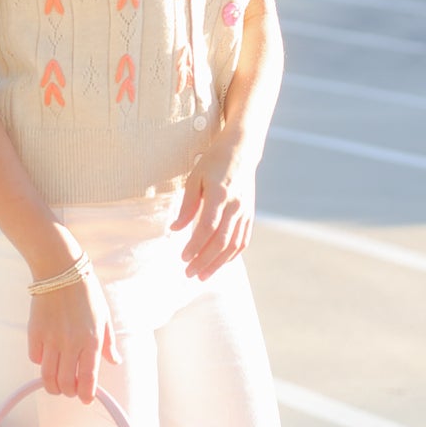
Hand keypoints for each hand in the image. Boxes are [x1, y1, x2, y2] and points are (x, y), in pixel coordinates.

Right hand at [28, 271, 120, 401]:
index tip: (85, 399)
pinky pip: (35, 358)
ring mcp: (51, 339)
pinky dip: (40, 362)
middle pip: (66, 383)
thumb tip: (114, 361)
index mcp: (91, 341)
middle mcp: (71, 344)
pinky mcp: (34, 333)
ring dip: (52, 385)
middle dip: (68, 392)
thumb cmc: (86, 292)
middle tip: (70, 389)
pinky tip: (46, 357)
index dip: (86, 395)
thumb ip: (108, 343)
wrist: (60, 271)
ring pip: (47, 377)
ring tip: (56, 383)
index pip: (89, 379)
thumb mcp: (104, 317)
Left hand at [171, 132, 256, 278]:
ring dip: (217, 263)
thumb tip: (175, 228)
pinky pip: (243, 241)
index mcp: (220, 195)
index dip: (194, 245)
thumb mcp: (195, 178)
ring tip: (202, 275)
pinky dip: (231, 255)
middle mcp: (235, 206)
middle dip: (204, 261)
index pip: (207, 227)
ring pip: (233, 245)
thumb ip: (187, 205)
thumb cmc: (214, 162)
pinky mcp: (250, 215)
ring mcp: (245, 212)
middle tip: (189, 273)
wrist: (242, 151)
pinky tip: (219, 263)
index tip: (182, 257)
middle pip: (220, 241)